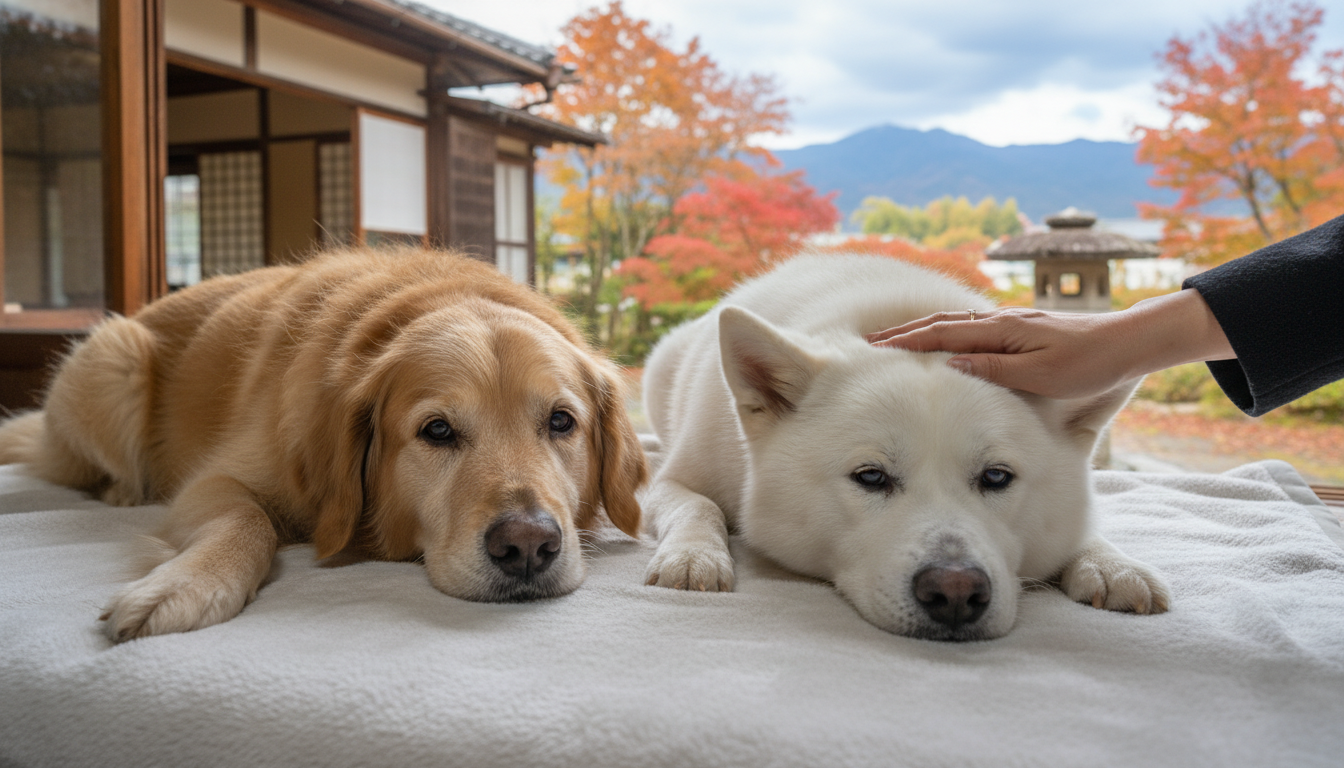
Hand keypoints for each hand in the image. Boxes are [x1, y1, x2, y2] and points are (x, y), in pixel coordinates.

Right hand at [866, 290, 1234, 399]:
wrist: (1129, 342)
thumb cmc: (1090, 362)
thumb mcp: (1043, 375)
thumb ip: (995, 369)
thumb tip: (951, 364)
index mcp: (1002, 331)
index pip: (942, 335)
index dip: (907, 341)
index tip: (875, 347)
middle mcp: (1002, 322)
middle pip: (942, 324)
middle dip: (905, 333)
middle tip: (870, 342)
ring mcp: (1011, 325)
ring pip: (956, 325)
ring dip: (923, 331)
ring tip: (896, 341)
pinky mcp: (1021, 332)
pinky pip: (972, 330)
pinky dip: (946, 334)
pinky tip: (943, 342)